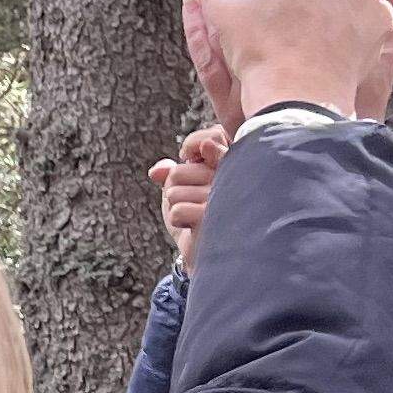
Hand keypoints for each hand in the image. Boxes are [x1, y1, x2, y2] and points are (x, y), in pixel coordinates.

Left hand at [150, 125, 226, 273]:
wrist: (214, 252)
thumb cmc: (200, 216)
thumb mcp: (185, 189)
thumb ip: (172, 172)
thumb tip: (157, 171)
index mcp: (233, 164)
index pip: (208, 140)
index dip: (192, 146)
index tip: (190, 155)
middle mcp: (235, 177)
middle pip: (178, 172)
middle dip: (176, 189)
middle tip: (196, 202)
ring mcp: (228, 196)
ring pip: (173, 192)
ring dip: (177, 206)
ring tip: (197, 216)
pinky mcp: (219, 216)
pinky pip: (177, 210)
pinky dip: (178, 220)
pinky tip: (195, 226)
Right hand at [187, 0, 392, 135]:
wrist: (298, 93)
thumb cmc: (255, 48)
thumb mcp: (220, 5)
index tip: (257, 10)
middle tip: (279, 25)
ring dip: (322, 3)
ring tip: (303, 35)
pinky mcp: (381, 16)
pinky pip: (361, 11)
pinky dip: (347, 22)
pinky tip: (328, 42)